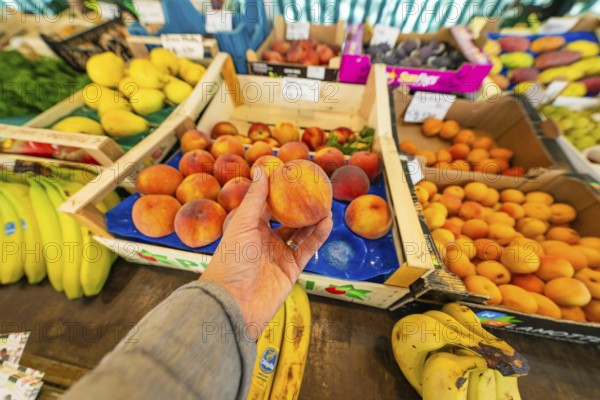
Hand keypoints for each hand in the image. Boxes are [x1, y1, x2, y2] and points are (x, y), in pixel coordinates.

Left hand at [200, 168, 332, 339]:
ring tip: (326, 204)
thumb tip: (261, 169)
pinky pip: (307, 249)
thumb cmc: (231, 260)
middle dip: (301, 206)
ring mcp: (279, 254)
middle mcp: (265, 239)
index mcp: (249, 227)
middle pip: (287, 219)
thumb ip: (255, 198)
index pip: (267, 205)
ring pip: (301, 233)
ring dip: (313, 220)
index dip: (280, 192)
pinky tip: (327, 222)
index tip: (294, 176)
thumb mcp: (242, 224)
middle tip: (317, 190)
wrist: (234, 302)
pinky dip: (318, 236)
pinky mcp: (292, 269)